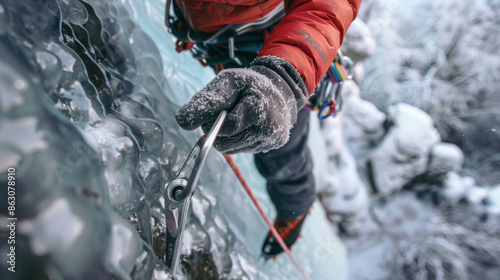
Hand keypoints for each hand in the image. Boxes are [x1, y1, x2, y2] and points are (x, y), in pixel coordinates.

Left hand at [176, 56, 307, 153]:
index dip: (212, 120)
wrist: (281, 91)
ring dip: (225, 136)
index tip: (210, 113)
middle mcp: (268, 128)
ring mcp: (271, 140)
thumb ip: (205, 100)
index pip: (225, 126)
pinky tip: (244, 126)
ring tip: (234, 118)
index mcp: (259, 107)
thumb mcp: (228, 82)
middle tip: (223, 114)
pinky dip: (236, 140)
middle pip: (224, 143)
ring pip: (230, 150)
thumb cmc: (250, 85)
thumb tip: (182, 121)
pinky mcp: (271, 146)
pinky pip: (240, 151)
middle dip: (216, 130)